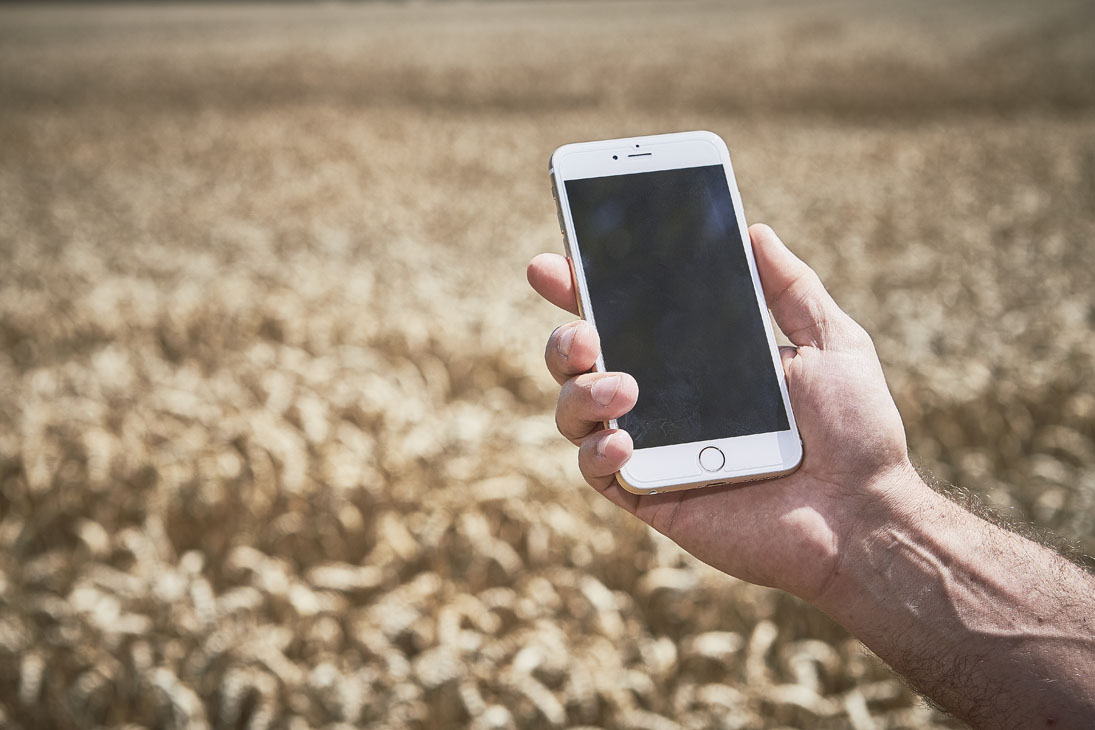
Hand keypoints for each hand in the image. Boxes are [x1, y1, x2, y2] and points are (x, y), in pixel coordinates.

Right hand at [527, 224, 921, 600]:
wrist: (866, 515)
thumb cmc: (857, 432)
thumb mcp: (830, 342)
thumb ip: (791, 287)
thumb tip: (754, 230)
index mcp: (697, 362)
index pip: (626, 317)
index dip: (582, 288)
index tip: (553, 265)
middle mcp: (665, 401)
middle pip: (582, 363)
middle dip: (564, 340)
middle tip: (585, 333)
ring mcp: (654, 448)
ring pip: (575, 412)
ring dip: (580, 391)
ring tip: (622, 388)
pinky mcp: (651, 495)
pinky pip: (595, 470)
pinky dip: (596, 451)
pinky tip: (625, 442)